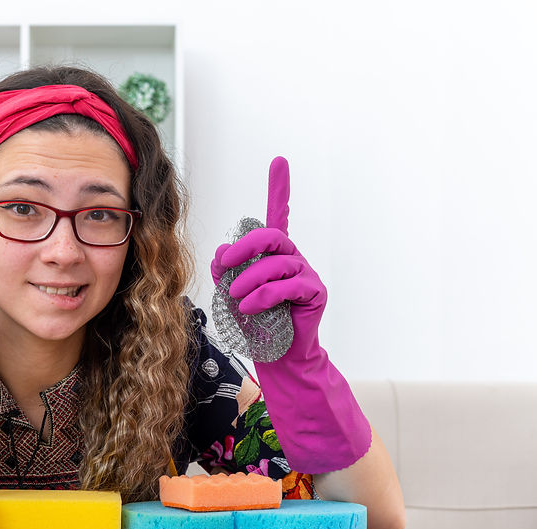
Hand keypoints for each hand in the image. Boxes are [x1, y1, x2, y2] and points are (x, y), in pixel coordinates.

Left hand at [211, 157, 370, 473]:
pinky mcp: (314, 292)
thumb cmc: (254, 327)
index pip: (278, 215)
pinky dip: (262, 296)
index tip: (279, 161)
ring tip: (235, 300)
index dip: (279, 188)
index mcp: (272, 256)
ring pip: (275, 262)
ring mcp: (305, 275)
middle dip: (244, 246)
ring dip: (248, 280)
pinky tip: (251, 309)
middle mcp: (292, 259)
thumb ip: (225, 271)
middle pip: (271, 236)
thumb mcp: (230, 295)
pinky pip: (285, 285)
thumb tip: (221, 249)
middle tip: (224, 264)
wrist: (277, 359)